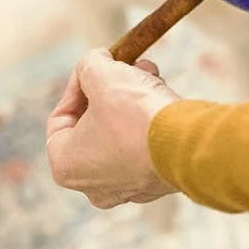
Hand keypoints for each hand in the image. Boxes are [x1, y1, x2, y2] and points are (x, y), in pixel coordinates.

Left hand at [46, 48, 179, 207]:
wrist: (187, 144)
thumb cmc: (136, 115)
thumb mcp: (102, 74)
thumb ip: (89, 64)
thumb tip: (95, 61)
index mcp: (67, 166)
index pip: (61, 118)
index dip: (77, 85)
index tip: (95, 68)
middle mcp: (93, 185)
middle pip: (94, 124)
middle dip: (111, 90)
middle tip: (124, 68)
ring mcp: (128, 188)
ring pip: (123, 133)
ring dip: (133, 100)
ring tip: (149, 75)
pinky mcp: (157, 182)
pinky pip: (147, 146)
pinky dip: (152, 121)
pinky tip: (163, 98)